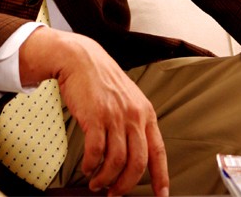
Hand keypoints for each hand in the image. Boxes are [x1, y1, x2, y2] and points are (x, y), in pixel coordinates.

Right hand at [19, 27, 168, 195]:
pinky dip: (91, 165)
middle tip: (115, 193)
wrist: (80, 58)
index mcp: (145, 112)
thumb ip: (134, 121)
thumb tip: (134, 153)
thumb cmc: (101, 79)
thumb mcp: (127, 97)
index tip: (160, 194)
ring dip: (105, 178)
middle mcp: (133, 115)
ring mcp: (114, 116)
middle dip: (125, 185)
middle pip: (137, 163)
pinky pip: (96, 152)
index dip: (160, 176)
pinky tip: (87, 166)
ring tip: (97, 182)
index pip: (158, 151)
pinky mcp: (95, 116)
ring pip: (116, 162)